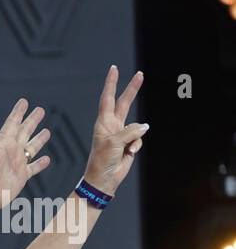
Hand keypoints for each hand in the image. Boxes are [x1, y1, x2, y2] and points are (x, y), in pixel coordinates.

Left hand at [0, 98, 52, 215]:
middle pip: (25, 131)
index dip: (18, 112)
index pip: (13, 123)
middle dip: (33, 121)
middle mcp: (11, 151)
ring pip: (32, 147)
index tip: (24, 101)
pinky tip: (47, 159)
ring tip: (47, 131)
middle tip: (40, 110)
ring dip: (39, 139)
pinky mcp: (22, 176)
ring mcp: (17, 163)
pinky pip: (34, 168)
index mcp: (3, 143)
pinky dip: (41, 163)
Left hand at [83, 65, 146, 196]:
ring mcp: (121, 134)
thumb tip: (145, 126)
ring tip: (126, 149)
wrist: (103, 179)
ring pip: (137, 126)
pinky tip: (129, 154)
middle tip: (140, 74)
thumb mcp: (114, 143)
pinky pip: (139, 139)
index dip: (111, 83)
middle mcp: (112, 125)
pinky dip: (136, 146)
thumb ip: (130, 131)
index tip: (114, 69)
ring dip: (135, 137)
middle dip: (131, 89)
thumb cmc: (102, 161)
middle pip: (124, 102)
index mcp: (103, 122)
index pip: (108, 98)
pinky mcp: (129, 143)